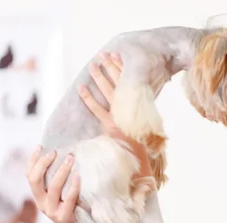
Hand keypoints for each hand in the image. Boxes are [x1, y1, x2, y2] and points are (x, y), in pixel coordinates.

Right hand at [26, 147, 81, 222]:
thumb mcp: (63, 195)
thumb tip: (66, 156)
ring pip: (53, 188)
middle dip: (44, 163)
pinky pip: (69, 199)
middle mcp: (42, 203)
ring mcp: (52, 211)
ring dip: (62, 170)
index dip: (33, 160)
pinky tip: (79, 176)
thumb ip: (61, 182)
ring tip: (70, 158)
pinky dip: (74, 186)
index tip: (41, 146)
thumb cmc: (74, 211)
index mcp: (39, 197)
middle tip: (57, 152)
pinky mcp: (65, 217)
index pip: (29, 176)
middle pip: (35, 180)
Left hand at [78, 52, 151, 179]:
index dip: (123, 69)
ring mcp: (121, 117)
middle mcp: (131, 110)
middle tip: (104, 54)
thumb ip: (138, 113)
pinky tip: (81, 88)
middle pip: (120, 84)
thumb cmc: (142, 147)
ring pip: (109, 92)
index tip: (118, 56)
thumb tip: (134, 102)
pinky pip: (98, 110)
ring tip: (92, 65)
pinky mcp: (111, 126)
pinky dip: (88, 99)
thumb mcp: (145, 127)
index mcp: (139, 107)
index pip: (130, 83)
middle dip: (112, 67)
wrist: (141, 164)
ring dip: (100, 77)